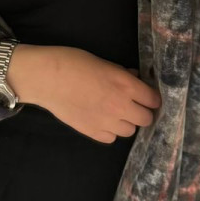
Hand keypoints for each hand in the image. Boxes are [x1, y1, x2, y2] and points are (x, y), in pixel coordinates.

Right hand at [33, 47, 161, 143]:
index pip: (153, 100)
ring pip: (129, 131)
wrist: (46, 78)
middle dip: (142, 111)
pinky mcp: (92, 132)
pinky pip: (111, 138)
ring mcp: (107, 122)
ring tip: (115, 113)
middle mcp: (121, 106)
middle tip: (132, 105)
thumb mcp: (103, 62)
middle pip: (146, 119)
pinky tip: (101, 120)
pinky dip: (109, 131)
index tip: (146, 96)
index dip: (151, 98)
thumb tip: (135, 79)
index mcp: (125, 85)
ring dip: (126, 122)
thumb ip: (122, 74)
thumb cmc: (73, 62)